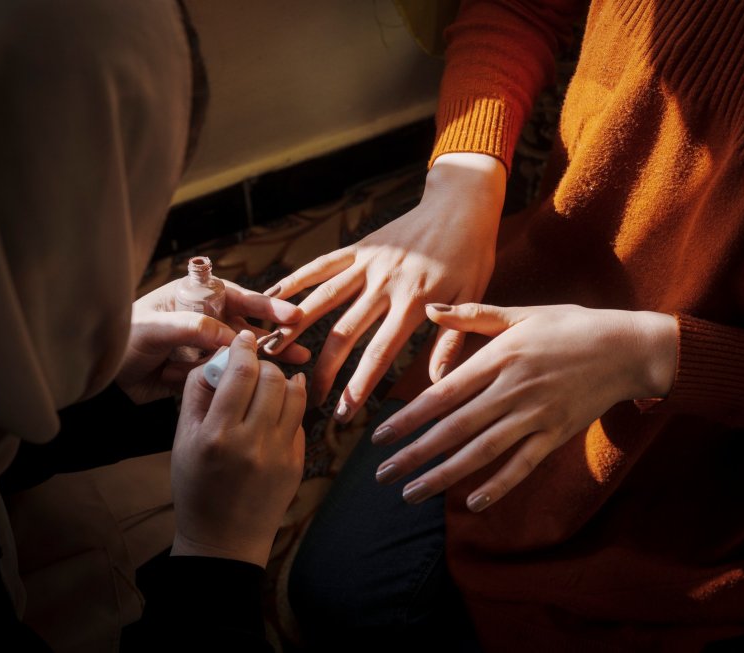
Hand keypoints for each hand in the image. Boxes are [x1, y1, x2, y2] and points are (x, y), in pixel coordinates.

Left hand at [116, 278, 310, 403]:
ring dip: (268, 358)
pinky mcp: (201, 373)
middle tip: (302, 340)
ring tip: (297, 363)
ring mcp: (205, 348)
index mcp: (196, 298)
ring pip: (243, 353)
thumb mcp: (155, 328)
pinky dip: (244, 379)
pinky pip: (228, 376)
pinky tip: (266, 385)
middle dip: (276, 334)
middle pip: (248, 326)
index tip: (291, 315)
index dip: (266, 306)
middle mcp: (206, 320)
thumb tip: (230, 337)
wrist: (99, 372)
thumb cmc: (122, 337)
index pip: (238, 298)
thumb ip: (193, 328)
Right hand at [170, 330, 306, 566]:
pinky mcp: (296, 463)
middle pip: (271, 378)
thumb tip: (218, 358)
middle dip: (262, 364)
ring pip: (294, 394)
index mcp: (217, 435)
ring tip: (268, 384)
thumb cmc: (196, 488)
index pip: (241, 372)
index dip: (244, 348)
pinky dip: (290, 405)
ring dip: (282, 380)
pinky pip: (299, 419)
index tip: (243, 339)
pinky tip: (277, 408)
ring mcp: (279, 454)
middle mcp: (251, 443)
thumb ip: (197, 394)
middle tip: (252, 367)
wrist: (224, 540)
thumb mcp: (182, 440)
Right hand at [263, 153, 506, 420]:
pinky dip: (296, 280)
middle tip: (310, 399)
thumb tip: (437, 385)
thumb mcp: (472, 298)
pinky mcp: (360, 248)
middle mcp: (385, 284)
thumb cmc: (472, 255)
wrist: (461, 204)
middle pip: (344, 333)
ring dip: (295, 327)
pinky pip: (322, 265)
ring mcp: (368, 263)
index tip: (343, 414)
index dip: (359, 386)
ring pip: (323, 299)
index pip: (380, 353)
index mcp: (414, 302)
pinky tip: (271, 295)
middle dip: (324, 370)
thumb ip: (451, 342)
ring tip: (272, 351)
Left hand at [372, 303, 676, 511]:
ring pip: (481, 452)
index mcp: (498, 358)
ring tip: (411, 494)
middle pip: (454, 428)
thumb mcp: (520, 314)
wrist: (627, 348)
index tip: (379, 436)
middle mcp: (511, 390)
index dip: (409, 418)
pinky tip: (473, 505)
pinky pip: (523, 465)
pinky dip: (499, 486)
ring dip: (444, 476)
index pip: (442, 395)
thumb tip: (430, 310)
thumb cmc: (570, 326)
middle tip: (381, 474)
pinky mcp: (556, 434)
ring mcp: (535, 415)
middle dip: (415, 454)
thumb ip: (473, 316)